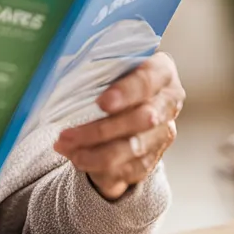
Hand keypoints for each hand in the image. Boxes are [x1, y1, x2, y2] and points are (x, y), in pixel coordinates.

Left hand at [53, 52, 183, 200]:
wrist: (128, 101)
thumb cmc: (115, 77)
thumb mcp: (111, 65)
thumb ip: (100, 68)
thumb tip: (65, 74)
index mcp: (162, 73)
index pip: (147, 81)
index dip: (126, 93)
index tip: (101, 103)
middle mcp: (168, 104)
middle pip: (142, 119)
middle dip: (101, 129)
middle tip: (67, 133)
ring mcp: (162, 134)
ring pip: (132, 148)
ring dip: (94, 152)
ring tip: (65, 147)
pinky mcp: (152, 158)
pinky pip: (128, 168)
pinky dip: (98, 165)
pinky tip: (76, 157)